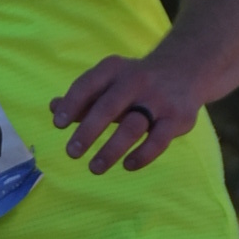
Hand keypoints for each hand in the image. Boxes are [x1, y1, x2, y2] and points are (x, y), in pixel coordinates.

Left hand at [50, 53, 197, 173]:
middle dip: (88, 131)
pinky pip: (159, 140)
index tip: (58, 125)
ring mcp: (158, 100)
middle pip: (108, 107)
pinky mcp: (177, 118)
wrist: (185, 69)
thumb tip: (53, 108)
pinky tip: (127, 166)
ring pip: (132, 127)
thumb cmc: (135, 82)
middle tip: (71, 153)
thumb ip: (83, 97)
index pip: (88, 85)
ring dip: (111, 149)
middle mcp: (136, 81)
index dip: (71, 104)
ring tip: (94, 168)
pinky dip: (143, 155)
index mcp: (114, 70)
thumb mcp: (110, 82)